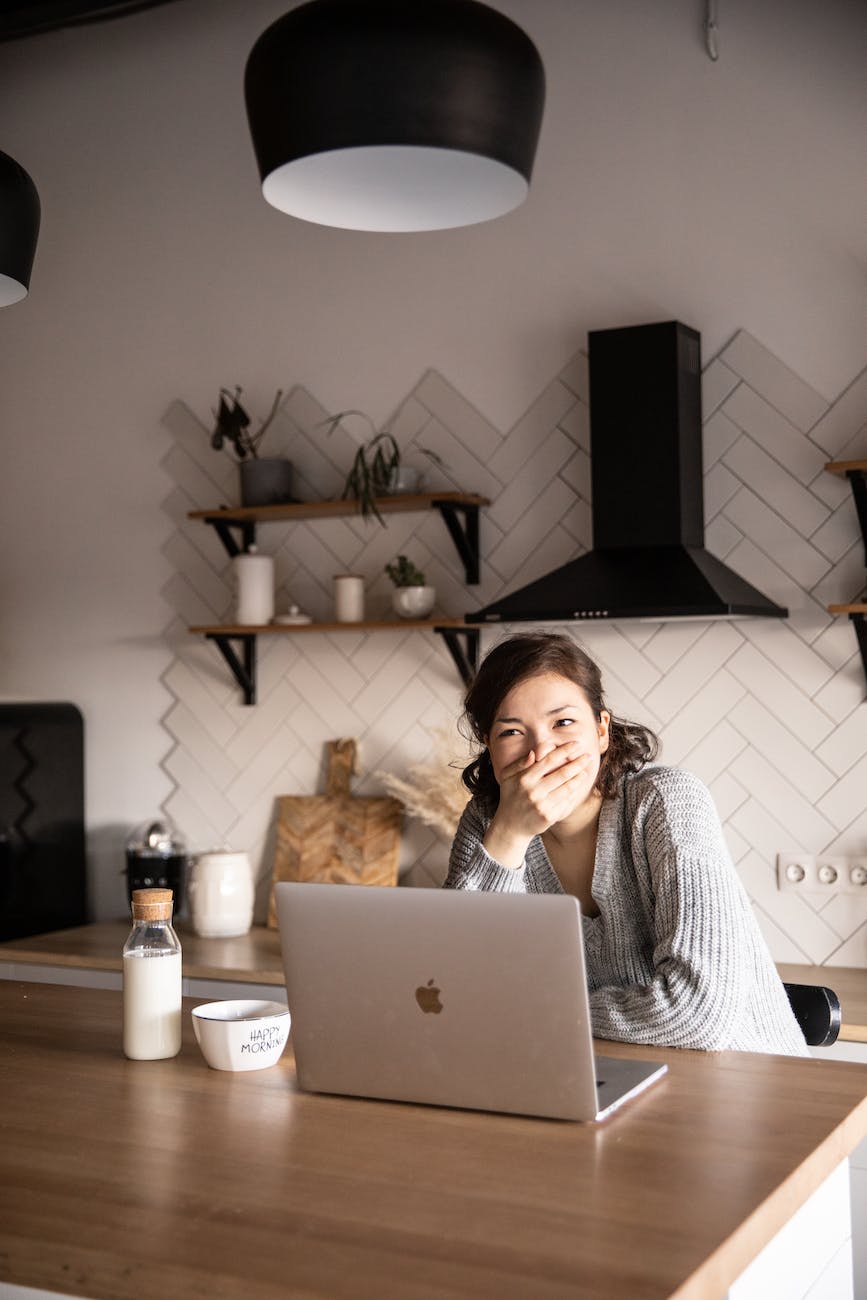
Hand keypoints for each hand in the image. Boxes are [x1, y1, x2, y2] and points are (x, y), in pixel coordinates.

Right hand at [482, 741, 597, 868]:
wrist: (510, 826)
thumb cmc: (511, 796)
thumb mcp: (507, 776)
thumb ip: (520, 763)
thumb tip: (534, 753)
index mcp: (524, 779)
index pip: (548, 760)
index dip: (564, 751)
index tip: (576, 744)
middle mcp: (533, 792)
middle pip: (562, 774)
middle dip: (577, 763)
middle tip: (588, 756)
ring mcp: (542, 805)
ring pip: (567, 788)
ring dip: (579, 778)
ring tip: (585, 770)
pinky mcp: (549, 817)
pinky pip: (566, 802)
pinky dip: (574, 793)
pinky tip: (578, 786)